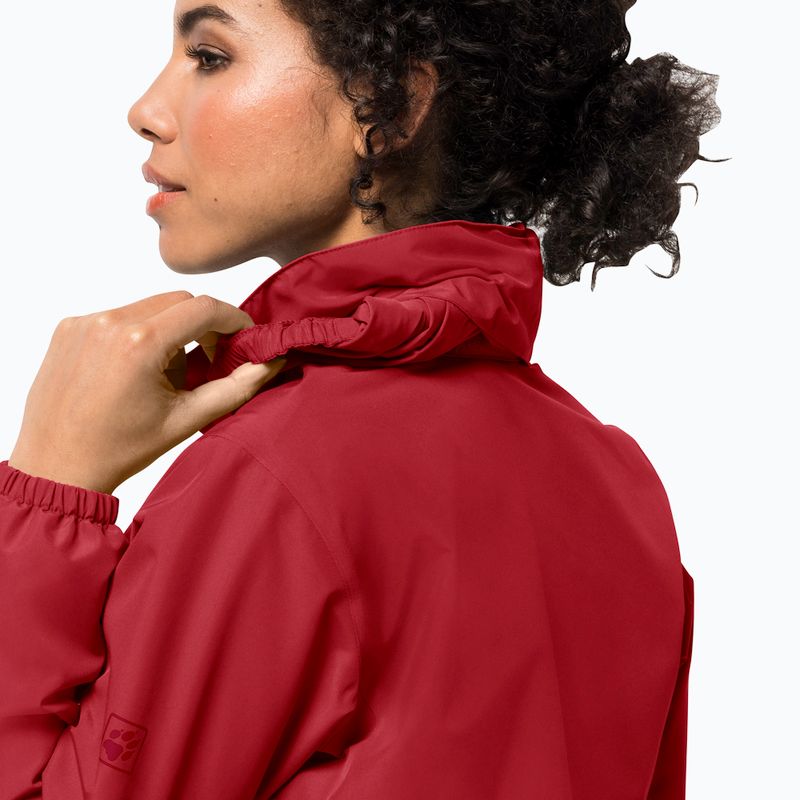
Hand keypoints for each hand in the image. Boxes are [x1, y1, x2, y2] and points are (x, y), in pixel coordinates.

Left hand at [7, 291, 285, 494]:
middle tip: (212, 358)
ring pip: (150, 306)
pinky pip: (120, 316)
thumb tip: (271, 363)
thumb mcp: (186, 419)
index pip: (204, 308)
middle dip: (204, 325)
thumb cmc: (120, 450)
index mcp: (139, 344)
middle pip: (178, 302)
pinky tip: (137, 369)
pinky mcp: (69, 328)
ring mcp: (84, 322)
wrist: (57, 466)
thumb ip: (236, 387)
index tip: (245, 337)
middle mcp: (109, 323)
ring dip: (171, 329)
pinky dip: (140, 333)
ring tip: (169, 370)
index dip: (234, 319)